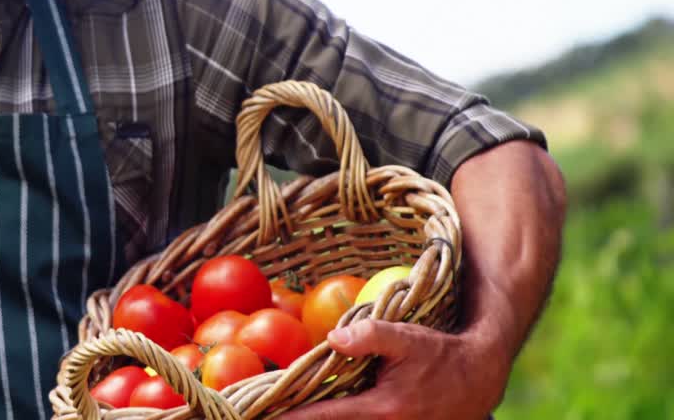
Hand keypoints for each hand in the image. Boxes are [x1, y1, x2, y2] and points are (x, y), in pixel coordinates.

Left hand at [281, 319, 507, 418]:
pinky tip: (328, 412)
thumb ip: (368, 336)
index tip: (268, 417)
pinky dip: (345, 419)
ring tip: (294, 414)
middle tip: (274, 414)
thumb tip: (332, 339)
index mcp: (383, 409)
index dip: (296, 418)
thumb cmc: (439, 355)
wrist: (479, 377)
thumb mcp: (405, 337)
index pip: (327, 416)